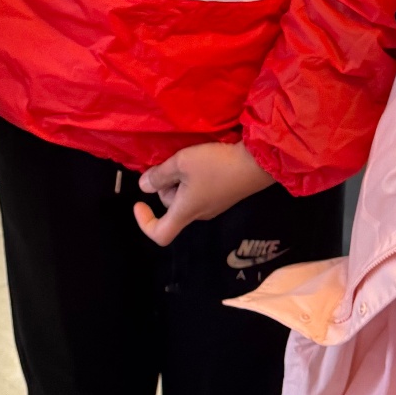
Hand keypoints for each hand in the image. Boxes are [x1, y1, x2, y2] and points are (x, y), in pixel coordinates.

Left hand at [135, 140, 272, 246]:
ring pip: (185, 198)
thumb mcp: (182, 163)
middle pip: (172, 208)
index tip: (139, 204)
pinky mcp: (223, 197)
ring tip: (188, 160)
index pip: (160, 234)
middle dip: (165, 187)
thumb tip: (143, 186)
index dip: (144, 223)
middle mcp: (199, 214)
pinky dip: (193, 179)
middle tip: (172, 165)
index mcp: (186, 212)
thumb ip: (160, 175)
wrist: (257, 163)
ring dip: (180, 180)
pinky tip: (200, 162)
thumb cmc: (216, 165)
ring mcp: (213, 207)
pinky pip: (199, 192)